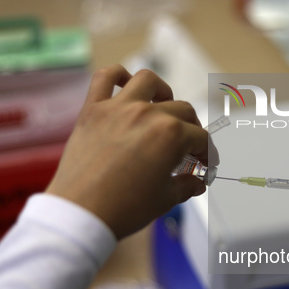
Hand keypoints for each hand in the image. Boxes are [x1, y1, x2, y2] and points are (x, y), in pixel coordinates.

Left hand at [46, 65, 217, 238]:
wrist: (81, 213)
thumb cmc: (123, 208)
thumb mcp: (165, 200)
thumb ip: (186, 186)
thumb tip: (196, 183)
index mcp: (171, 136)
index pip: (200, 138)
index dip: (207, 153)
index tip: (204, 162)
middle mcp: (148, 114)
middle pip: (181, 110)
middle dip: (191, 129)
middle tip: (188, 146)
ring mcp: (118, 108)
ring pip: (148, 81)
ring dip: (162, 91)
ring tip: (163, 105)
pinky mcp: (93, 110)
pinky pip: (105, 78)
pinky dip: (117, 75)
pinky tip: (126, 84)